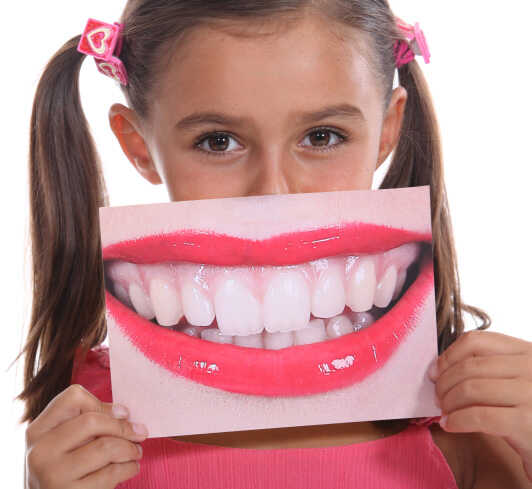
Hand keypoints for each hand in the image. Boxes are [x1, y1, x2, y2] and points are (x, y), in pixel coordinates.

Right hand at [25, 384, 147, 488]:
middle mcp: (40, 451)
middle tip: (140, 432)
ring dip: (130, 448)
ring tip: (136, 451)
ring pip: (105, 447)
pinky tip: (130, 467)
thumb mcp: (63, 441)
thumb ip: (86, 421)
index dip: (100, 403)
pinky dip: (128, 468)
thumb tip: (123, 413)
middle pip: (92, 421)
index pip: (73, 397)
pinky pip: (110, 474)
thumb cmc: (63, 467)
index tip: (121, 413)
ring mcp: (53, 474)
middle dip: (123, 427)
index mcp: (38, 430)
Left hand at [428, 330, 531, 481]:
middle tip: (437, 399)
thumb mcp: (514, 383)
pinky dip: (457, 420)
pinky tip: (450, 425)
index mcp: (528, 352)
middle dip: (445, 383)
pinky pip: (479, 416)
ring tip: (444, 413)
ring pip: (470, 389)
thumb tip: (439, 368)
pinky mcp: (528, 422)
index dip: (448, 356)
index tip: (435, 373)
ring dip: (448, 402)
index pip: (476, 341)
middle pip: (469, 366)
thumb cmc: (528, 416)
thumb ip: (488, 369)